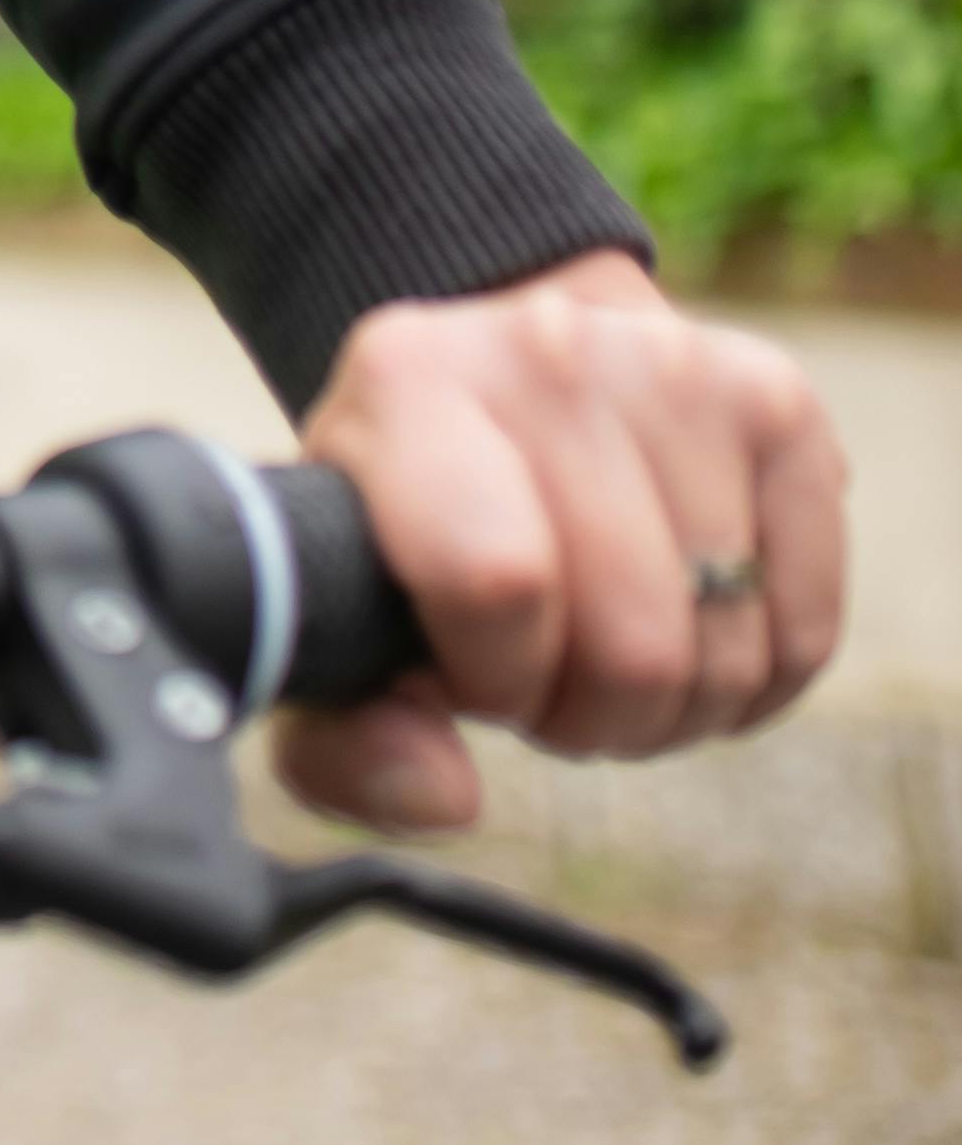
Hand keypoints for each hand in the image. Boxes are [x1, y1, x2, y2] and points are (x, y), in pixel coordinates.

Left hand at [276, 247, 847, 833]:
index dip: (500, 680)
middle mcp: (542, 347)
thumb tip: (446, 797)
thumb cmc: (414, 524)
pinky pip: (803, 634)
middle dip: (588, 713)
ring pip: (725, 653)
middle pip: (634, 643)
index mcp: (406, 383)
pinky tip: (686, 632)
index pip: (497, 578)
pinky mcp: (778, 401)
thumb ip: (346, 740)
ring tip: (604, 643)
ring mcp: (672, 364)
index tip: (473, 669)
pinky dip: (751, 681)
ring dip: (669, 704)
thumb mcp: (340, 618)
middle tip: (544, 669)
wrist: (504, 384)